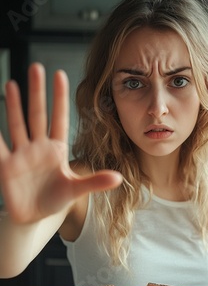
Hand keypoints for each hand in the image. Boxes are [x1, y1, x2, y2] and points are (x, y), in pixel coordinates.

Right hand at [0, 63, 121, 223]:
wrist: (34, 218)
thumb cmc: (55, 200)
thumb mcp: (75, 189)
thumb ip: (95, 182)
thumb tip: (119, 178)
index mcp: (57, 149)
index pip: (59, 119)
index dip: (59, 98)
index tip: (60, 74)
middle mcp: (38, 147)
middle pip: (37, 115)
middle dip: (37, 92)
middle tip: (37, 68)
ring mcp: (21, 155)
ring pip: (17, 125)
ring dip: (14, 105)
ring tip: (12, 83)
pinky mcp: (6, 166)